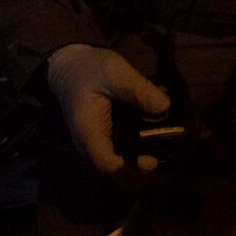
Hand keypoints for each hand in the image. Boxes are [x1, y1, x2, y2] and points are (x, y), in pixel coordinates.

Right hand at [45, 44, 169, 175]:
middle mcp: (89, 144)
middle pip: (116, 167)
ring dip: (141, 151)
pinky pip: (119, 147)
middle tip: (165, 146)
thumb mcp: (117, 73)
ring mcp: (94, 143)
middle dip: (141, 161)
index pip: (107, 165)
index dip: (131, 167)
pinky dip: (136, 142)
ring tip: (162, 136)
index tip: (153, 158)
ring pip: (119, 158)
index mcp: (89, 132)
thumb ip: (140, 90)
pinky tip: (151, 128)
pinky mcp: (101, 137)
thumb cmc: (89, 70)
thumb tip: (164, 109)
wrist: (70, 67)